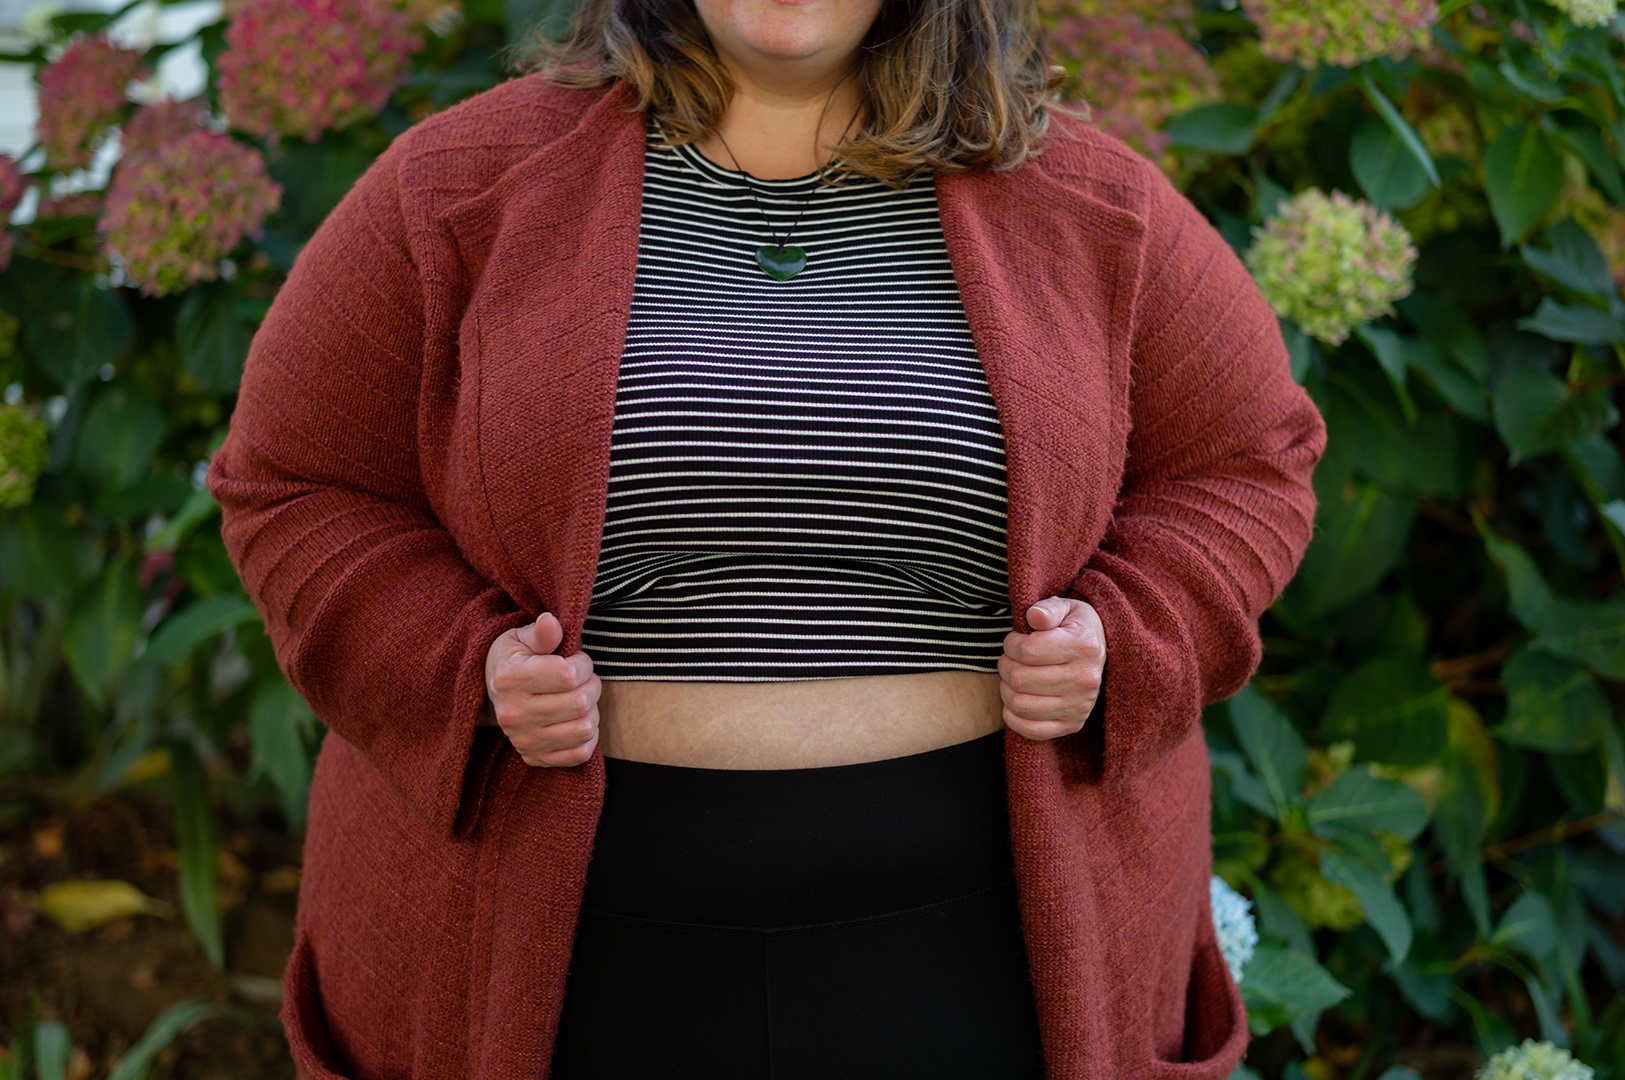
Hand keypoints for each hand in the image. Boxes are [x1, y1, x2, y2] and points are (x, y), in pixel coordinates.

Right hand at [483, 612, 600, 766]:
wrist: (492, 691)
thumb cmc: (515, 659)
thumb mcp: (522, 638)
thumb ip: (542, 633)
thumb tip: (550, 620)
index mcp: (510, 680)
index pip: (569, 675)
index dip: (583, 664)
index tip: (576, 660)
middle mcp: (513, 714)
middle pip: (580, 703)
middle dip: (591, 685)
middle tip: (582, 679)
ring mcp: (523, 740)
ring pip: (585, 729)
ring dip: (591, 711)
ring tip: (579, 699)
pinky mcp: (534, 757)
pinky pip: (580, 753)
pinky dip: (588, 736)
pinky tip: (576, 720)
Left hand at [998, 597, 1105, 741]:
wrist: (1101, 653)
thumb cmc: (1075, 628)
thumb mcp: (1067, 608)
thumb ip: (1047, 609)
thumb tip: (1033, 615)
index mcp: (1084, 646)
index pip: (1027, 651)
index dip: (1011, 644)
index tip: (1015, 640)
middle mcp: (1085, 679)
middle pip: (1020, 679)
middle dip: (1005, 665)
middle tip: (1010, 658)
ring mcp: (1080, 706)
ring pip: (1020, 704)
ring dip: (1006, 689)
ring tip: (1013, 677)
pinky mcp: (1073, 724)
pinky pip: (1031, 730)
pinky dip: (1013, 717)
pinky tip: (1015, 700)